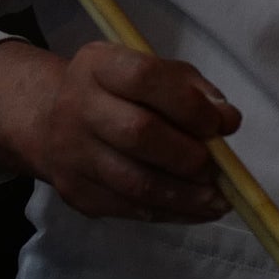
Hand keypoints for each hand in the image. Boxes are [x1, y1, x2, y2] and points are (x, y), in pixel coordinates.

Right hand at [0, 38, 238, 221]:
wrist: (51, 122)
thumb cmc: (119, 94)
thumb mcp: (152, 72)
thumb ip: (193, 90)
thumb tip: (227, 121)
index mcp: (98, 65)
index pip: (144, 78)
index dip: (188, 104)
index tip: (221, 125)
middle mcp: (77, 106)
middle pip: (138, 134)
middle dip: (188, 156)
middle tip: (216, 168)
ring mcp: (71, 153)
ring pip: (135, 183)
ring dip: (185, 195)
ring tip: (217, 199)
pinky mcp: (75, 191)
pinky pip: (129, 208)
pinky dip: (169, 213)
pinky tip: (194, 209)